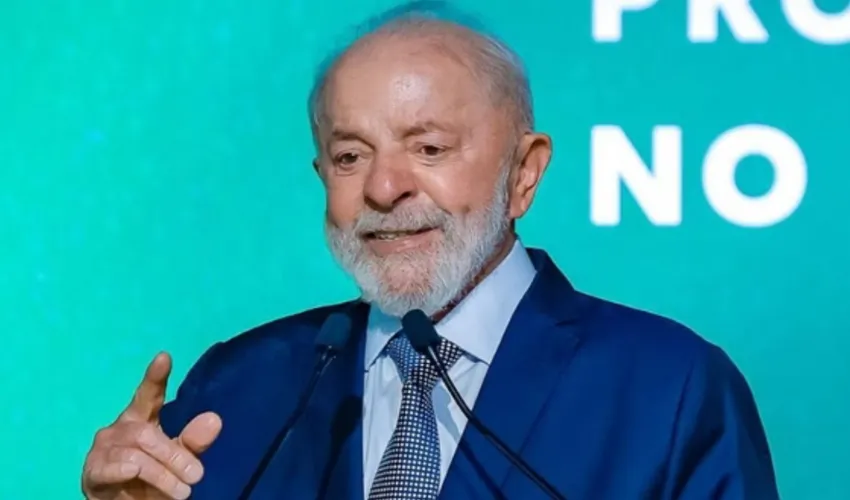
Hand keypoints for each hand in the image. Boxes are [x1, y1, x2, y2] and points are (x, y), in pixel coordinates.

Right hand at [82, 353, 222, 499]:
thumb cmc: (153, 478)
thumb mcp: (178, 459)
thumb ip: (193, 442)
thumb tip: (215, 420)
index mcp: (141, 418)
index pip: (149, 395)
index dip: (155, 377)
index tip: (164, 356)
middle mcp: (121, 428)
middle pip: (147, 433)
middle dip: (174, 455)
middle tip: (197, 476)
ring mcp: (104, 449)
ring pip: (135, 454)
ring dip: (162, 474)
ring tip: (182, 492)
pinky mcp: (93, 471)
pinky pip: (108, 467)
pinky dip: (122, 470)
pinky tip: (133, 472)